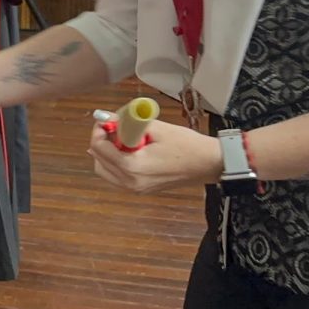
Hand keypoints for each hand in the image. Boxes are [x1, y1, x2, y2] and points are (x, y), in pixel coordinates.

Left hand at [88, 120, 222, 194]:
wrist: (209, 164)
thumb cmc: (187, 145)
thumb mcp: (156, 128)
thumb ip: (128, 123)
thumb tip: (109, 118)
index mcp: (132, 167)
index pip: (99, 148)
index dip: (99, 131)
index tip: (106, 120)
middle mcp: (131, 182)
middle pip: (99, 162)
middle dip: (101, 142)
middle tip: (113, 128)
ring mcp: (136, 189)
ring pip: (106, 171)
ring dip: (107, 154)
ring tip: (122, 139)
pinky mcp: (142, 189)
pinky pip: (118, 177)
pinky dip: (116, 163)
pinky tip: (127, 150)